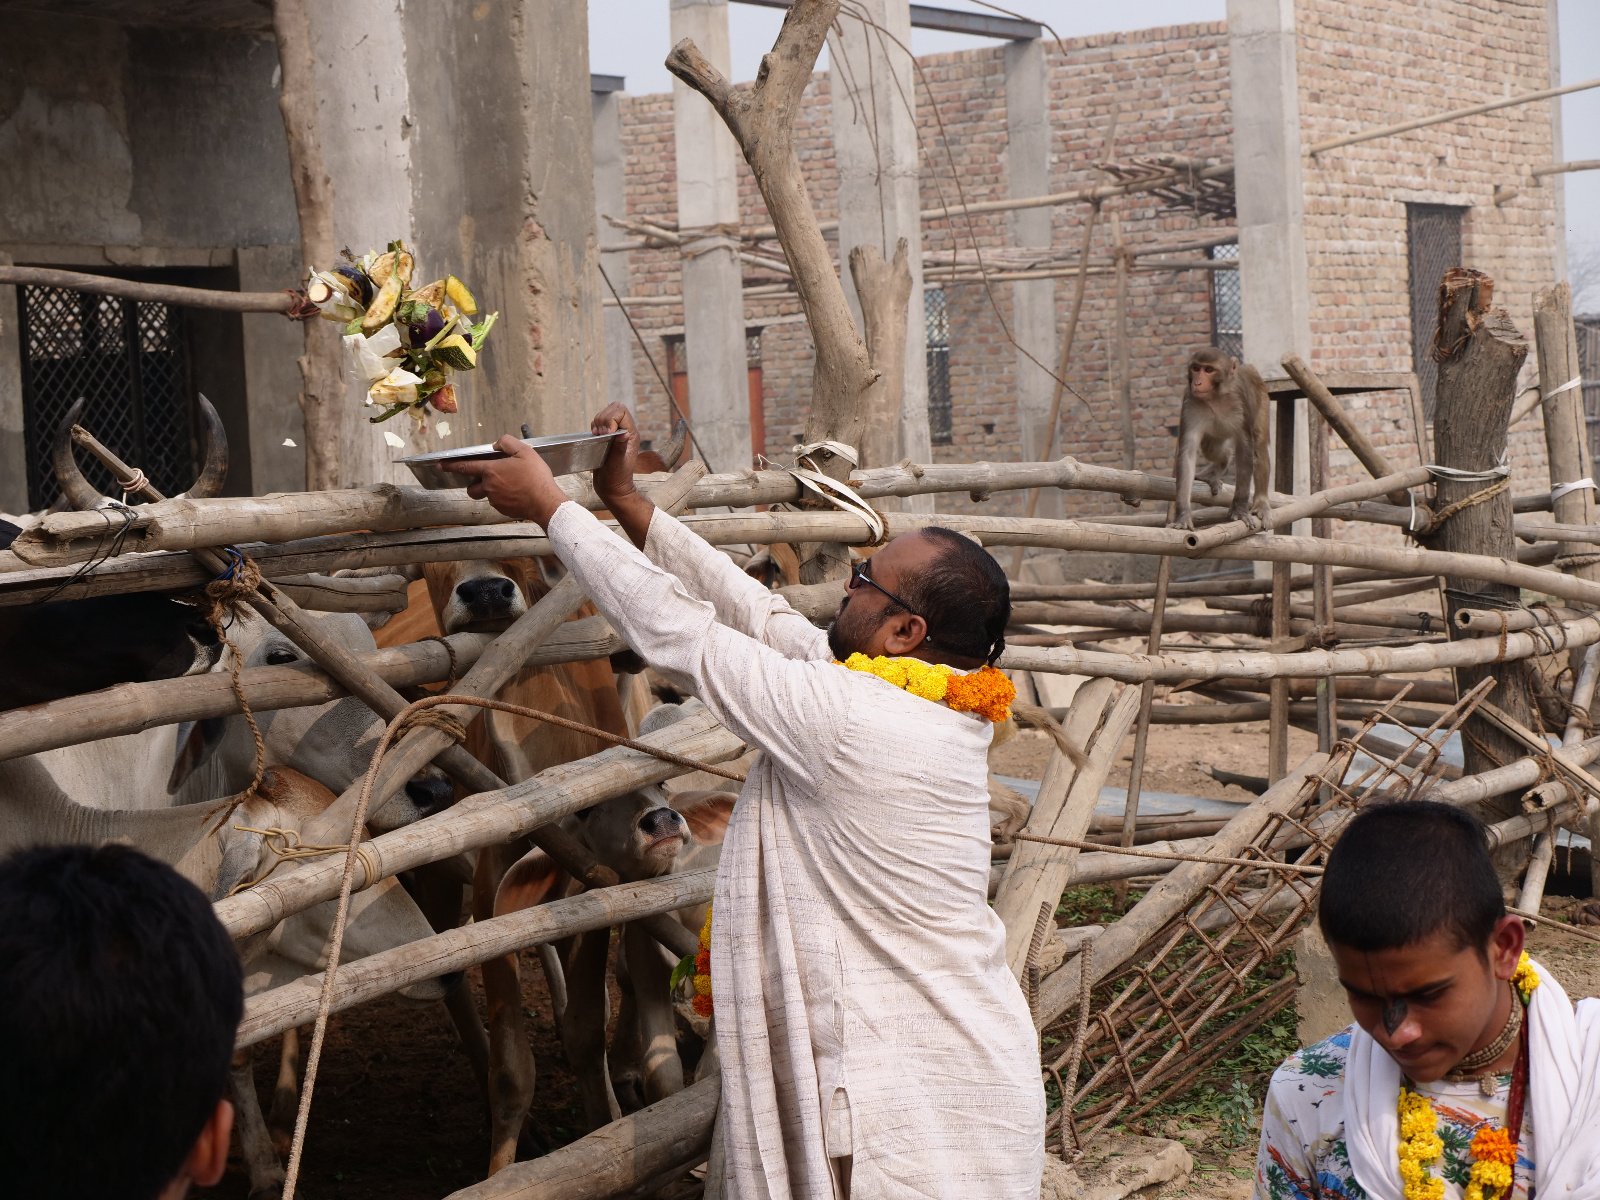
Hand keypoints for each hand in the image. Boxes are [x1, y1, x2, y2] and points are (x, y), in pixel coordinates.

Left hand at [445, 436, 567, 524]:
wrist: (545, 502)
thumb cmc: (536, 477)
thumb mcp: (525, 452)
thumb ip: (507, 443)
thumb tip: (496, 444)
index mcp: (491, 471)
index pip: (465, 467)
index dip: (451, 465)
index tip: (441, 465)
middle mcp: (489, 487)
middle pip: (471, 488)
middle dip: (474, 484)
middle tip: (487, 479)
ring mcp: (495, 500)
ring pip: (485, 495)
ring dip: (489, 491)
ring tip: (507, 486)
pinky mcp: (503, 510)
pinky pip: (497, 503)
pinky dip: (502, 498)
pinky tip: (516, 494)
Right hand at [590, 403, 640, 504]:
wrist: (612, 488)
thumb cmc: (616, 478)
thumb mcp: (618, 463)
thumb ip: (620, 447)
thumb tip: (624, 433)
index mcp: (631, 434)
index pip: (621, 411)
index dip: (611, 418)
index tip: (606, 433)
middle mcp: (624, 431)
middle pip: (613, 408)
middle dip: (603, 418)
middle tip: (600, 434)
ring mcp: (614, 433)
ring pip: (604, 414)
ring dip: (598, 422)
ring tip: (597, 436)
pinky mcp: (605, 437)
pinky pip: (598, 423)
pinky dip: (594, 426)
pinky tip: (594, 437)